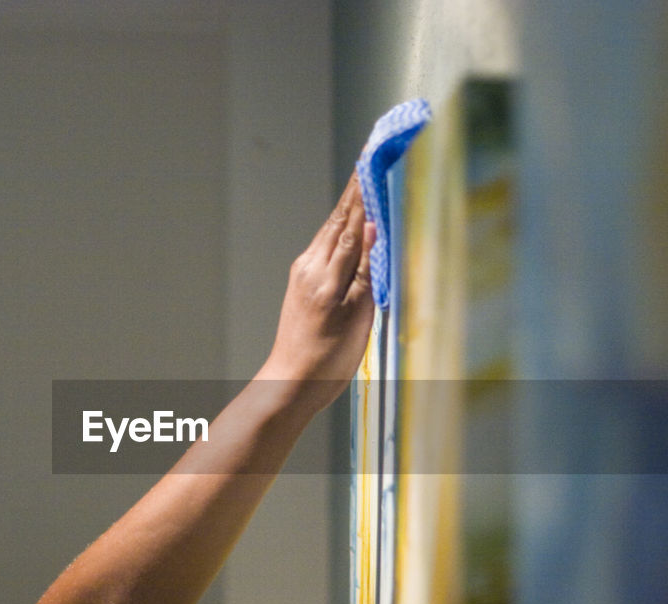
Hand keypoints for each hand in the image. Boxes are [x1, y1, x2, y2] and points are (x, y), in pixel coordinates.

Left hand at [258, 173, 376, 411]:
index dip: (364, 189)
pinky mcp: (303, 285)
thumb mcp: (356, 313)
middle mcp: (311, 266)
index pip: (351, 220)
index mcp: (326, 272)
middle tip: (371, 158)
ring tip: (362, 180)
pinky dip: (341, 228)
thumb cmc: (329, 356)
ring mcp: (304, 274)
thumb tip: (371, 225)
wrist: (293, 382)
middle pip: (339, 219)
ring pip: (331, 231)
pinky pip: (325, 247)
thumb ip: (364, 267)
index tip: (374, 158)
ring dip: (349, 205)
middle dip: (357, 189)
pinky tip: (349, 223)